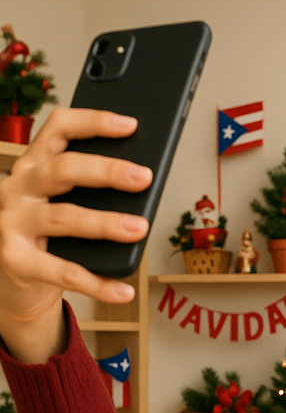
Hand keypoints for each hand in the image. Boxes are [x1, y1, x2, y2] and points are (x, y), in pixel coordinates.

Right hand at [0, 107, 151, 361]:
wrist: (12, 282)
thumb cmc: (43, 237)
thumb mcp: (58, 204)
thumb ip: (85, 192)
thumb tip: (139, 191)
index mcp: (32, 166)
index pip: (58, 129)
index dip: (93, 122)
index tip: (129, 125)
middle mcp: (18, 188)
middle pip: (63, 169)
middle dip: (107, 171)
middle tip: (144, 177)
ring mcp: (12, 223)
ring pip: (64, 217)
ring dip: (105, 223)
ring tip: (139, 228)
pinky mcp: (16, 260)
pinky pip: (64, 272)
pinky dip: (98, 285)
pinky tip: (123, 290)